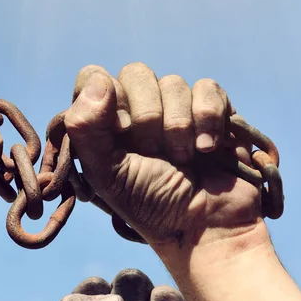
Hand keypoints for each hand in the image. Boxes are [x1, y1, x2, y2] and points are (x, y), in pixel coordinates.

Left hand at [64, 63, 263, 254]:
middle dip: (146, 117)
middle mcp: (139, 107)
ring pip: (172, 82)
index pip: (94, 77)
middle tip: (153, 152)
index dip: (107, 100)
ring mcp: (176, 106)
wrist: (205, 227)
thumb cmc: (150, 204)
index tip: (120, 133)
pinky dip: (207, 119)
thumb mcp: (107, 174)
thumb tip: (98, 81)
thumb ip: (88, 129)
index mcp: (106, 120)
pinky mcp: (212, 110)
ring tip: (182, 159)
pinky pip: (207, 88)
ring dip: (178, 126)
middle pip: (135, 73)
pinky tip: (206, 148)